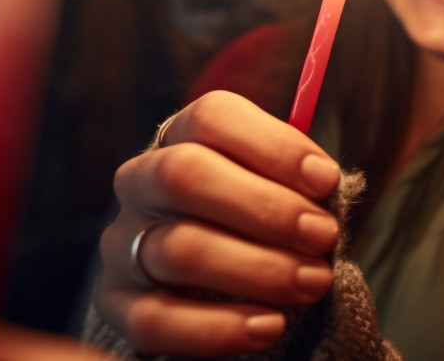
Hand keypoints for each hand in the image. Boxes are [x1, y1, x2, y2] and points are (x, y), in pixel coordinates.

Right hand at [93, 91, 341, 356]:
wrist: (217, 282)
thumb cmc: (258, 219)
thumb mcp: (278, 186)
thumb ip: (298, 180)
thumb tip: (324, 181)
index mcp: (181, 137)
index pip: (212, 117)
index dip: (273, 146)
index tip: (327, 180)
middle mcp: (142, 181)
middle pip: (184, 174)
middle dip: (265, 207)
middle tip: (325, 235)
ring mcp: (123, 243)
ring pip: (179, 249)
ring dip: (258, 268)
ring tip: (314, 283)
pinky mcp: (116, 304)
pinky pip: (155, 319)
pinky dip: (219, 327)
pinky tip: (270, 327)